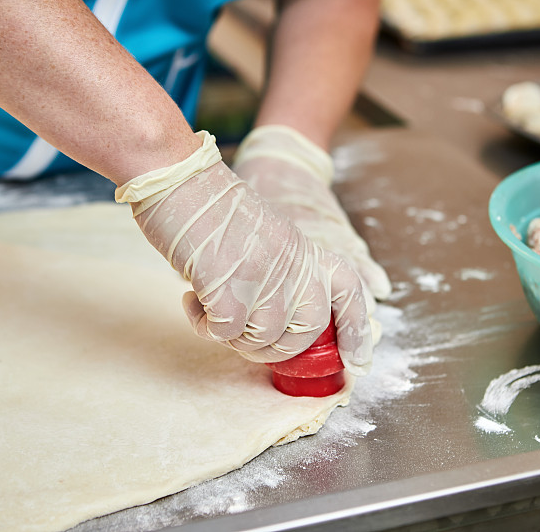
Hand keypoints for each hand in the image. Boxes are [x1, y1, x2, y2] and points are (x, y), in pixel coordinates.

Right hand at [115, 131, 372, 374]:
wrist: (181, 176)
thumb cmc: (213, 207)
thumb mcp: (267, 236)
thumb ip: (283, 272)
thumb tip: (278, 321)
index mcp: (305, 250)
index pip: (348, 292)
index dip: (357, 332)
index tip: (358, 363)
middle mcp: (293, 265)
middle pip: (306, 333)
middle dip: (274, 350)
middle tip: (240, 333)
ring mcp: (264, 277)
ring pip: (264, 341)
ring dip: (233, 338)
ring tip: (211, 310)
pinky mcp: (229, 288)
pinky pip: (225, 333)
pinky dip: (204, 326)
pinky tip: (192, 300)